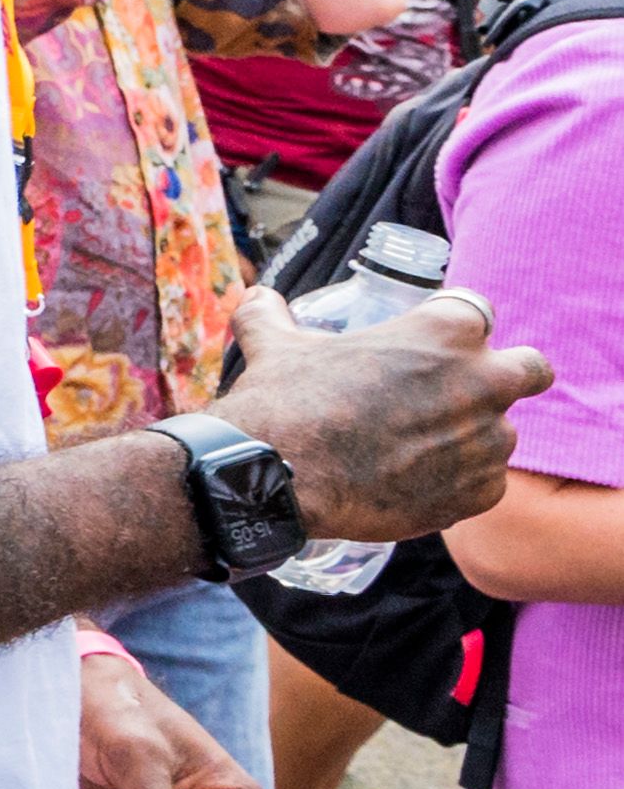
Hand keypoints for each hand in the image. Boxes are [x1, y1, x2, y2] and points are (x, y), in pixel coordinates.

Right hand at [217, 287, 552, 540]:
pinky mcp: (481, 492)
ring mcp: (487, 440)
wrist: (276, 478)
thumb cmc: (283, 403)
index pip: (476, 314)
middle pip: (531, 369)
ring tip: (413, 450)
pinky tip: (409, 483)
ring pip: (501, 433)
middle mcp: (482, 380)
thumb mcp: (274, 346)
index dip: (451, 330)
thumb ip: (269, 315)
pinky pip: (484, 483)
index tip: (428, 350)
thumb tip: (257, 296)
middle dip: (505, 376)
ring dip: (470, 437)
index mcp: (445, 331)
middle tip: (458, 394)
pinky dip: (454, 484)